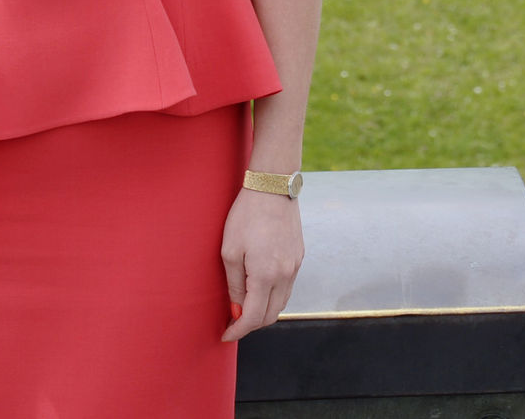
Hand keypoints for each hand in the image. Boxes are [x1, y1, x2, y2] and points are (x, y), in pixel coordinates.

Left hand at [219, 188, 302, 342]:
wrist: (273, 187)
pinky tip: (259, 289)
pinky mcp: (299, 256)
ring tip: (244, 308)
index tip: (225, 335)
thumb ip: (234, 285)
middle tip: (233, 323)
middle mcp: (285, 275)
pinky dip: (273, 296)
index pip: (253, 317)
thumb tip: (238, 310)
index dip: (238, 330)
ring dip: (263, 312)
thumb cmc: (245, 216)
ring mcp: (295, 266)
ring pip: (281, 303)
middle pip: (270, 316)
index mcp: (266, 275)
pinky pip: (287, 287)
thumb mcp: (230, 251)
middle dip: (251, 325)